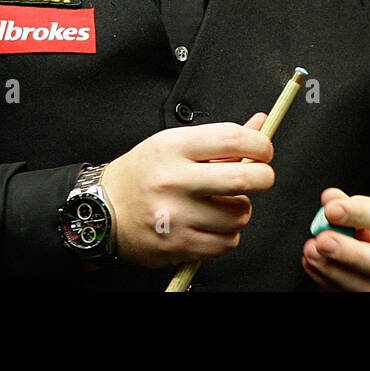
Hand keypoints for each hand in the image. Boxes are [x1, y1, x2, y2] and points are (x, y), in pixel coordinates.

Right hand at [101, 112, 272, 267]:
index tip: (264, 150)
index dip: (260, 145)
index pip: (232, 139)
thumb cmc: (144, 173)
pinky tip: (211, 224)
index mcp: (174, 147)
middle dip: (263, 177)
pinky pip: (227, 242)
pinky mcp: (178, 245)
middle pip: (243, 178)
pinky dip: (228, 234)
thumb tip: (260, 125)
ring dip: (240, 209)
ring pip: (240, 214)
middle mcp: (174, 180)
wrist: (105, 210)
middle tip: (259, 176)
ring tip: (221, 203)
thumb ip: (219, 138)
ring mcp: (176, 215)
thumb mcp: (175, 143)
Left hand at [301, 187, 369, 290]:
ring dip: (334, 270)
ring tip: (312, 251)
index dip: (363, 215)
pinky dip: (329, 281)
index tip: (332, 209)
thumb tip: (330, 200)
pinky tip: (315, 264)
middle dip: (352, 254)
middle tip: (323, 239)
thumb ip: (359, 205)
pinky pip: (355, 297)